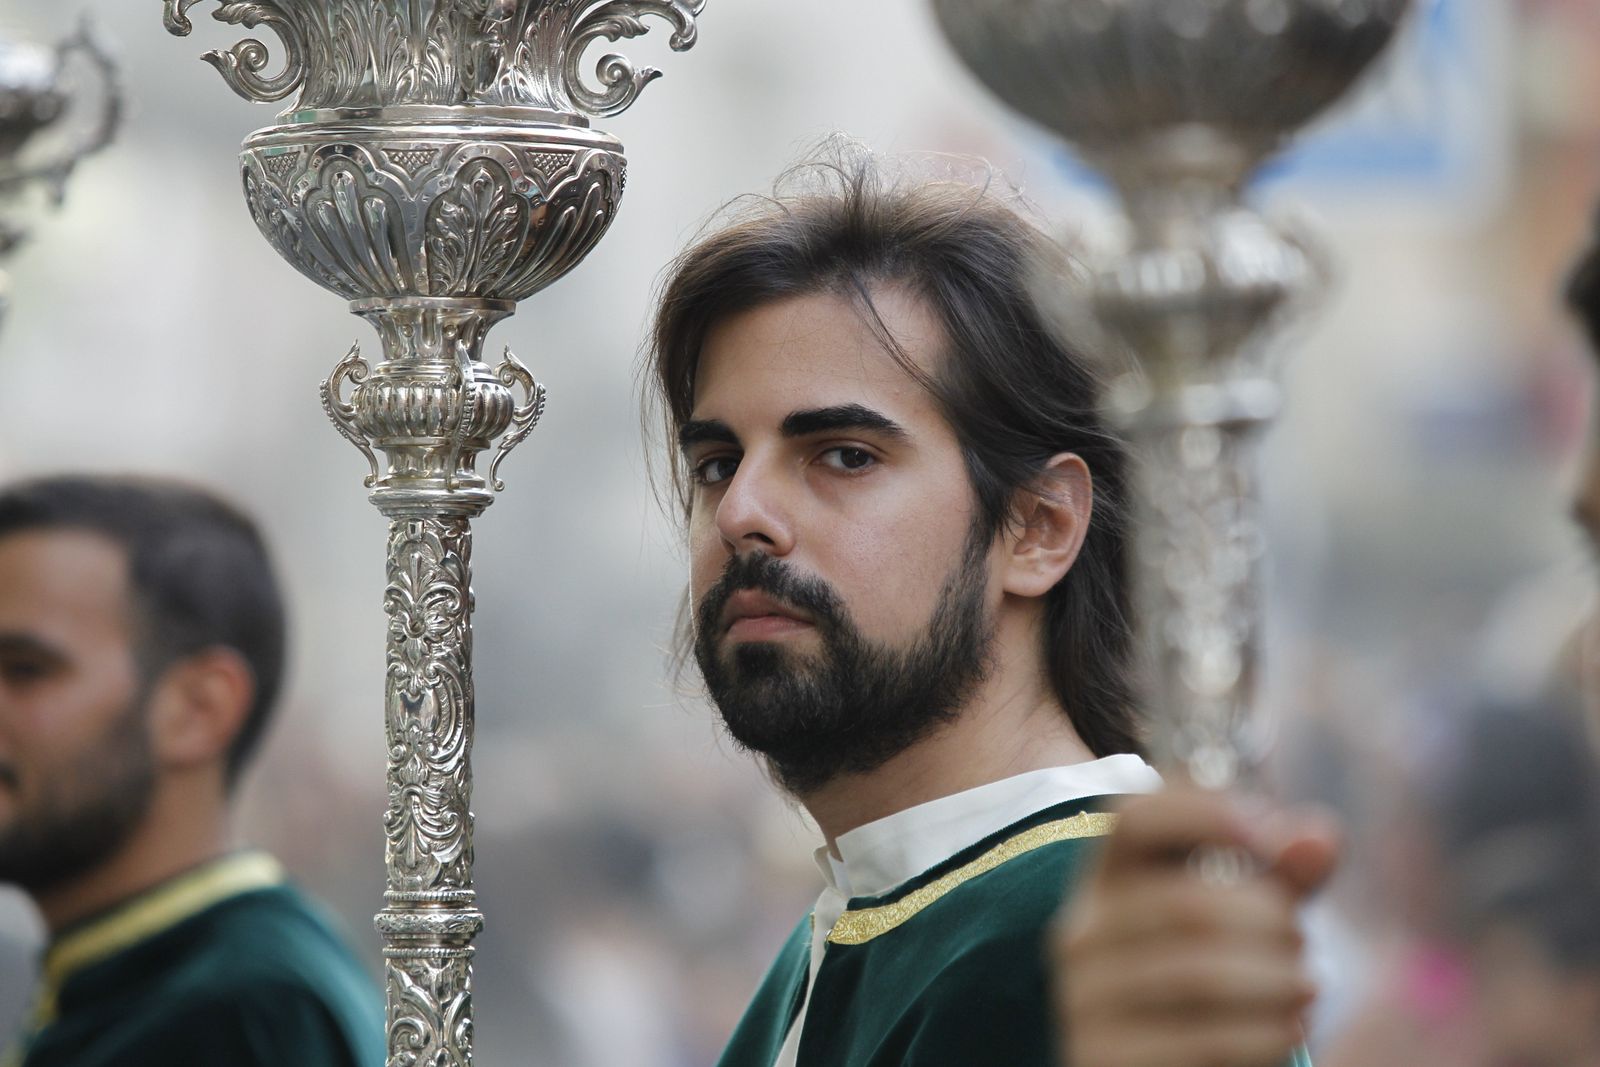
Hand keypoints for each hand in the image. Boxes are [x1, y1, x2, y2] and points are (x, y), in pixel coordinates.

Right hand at [1052, 787, 1339, 1066]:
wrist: (1159, 1065)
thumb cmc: (1208, 981)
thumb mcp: (1242, 920)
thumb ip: (1280, 877)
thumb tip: (1319, 838)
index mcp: (1107, 880)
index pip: (1136, 820)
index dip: (1203, 813)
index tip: (1268, 835)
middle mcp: (1081, 933)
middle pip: (1186, 904)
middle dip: (1270, 921)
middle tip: (1302, 942)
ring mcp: (1084, 1000)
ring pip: (1199, 975)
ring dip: (1277, 980)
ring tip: (1305, 987)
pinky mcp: (1103, 1060)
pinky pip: (1203, 1042)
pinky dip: (1265, 1034)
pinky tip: (1287, 1029)